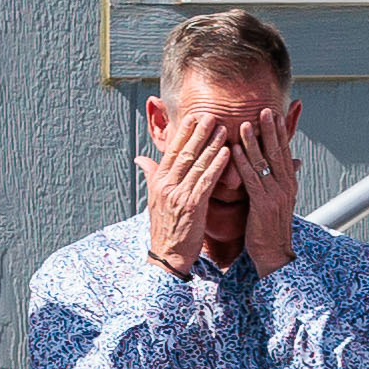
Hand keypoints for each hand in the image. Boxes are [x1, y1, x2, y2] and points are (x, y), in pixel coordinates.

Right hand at [139, 120, 229, 275]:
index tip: (193, 117)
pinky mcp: (192, 206)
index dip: (183, 133)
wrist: (167, 254)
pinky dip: (217, 165)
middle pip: (185, 153)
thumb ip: (151, 175)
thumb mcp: (153, 198)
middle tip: (211, 115)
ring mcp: (179, 195)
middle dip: (199, 133)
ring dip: (212, 145)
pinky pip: (207, 181)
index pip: (172, 152)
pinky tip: (227, 153)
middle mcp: (166, 185)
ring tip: (223, 129)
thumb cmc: (164, 226)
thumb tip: (141, 158)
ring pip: (197, 164)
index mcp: (158, 181)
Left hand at [234, 109, 301, 273]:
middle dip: (271, 131)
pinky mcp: (263, 205)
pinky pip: (251, 179)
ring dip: (254, 142)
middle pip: (278, 153)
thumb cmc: (270, 228)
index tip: (275, 115)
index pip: (284, 153)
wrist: (273, 254)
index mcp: (289, 184)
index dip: (280, 133)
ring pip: (264, 163)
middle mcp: (286, 187)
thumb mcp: (279, 201)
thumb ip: (281, 181)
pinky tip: (235, 150)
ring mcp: (276, 195)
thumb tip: (292, 164)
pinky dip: (243, 163)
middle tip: (265, 110)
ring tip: (246, 124)